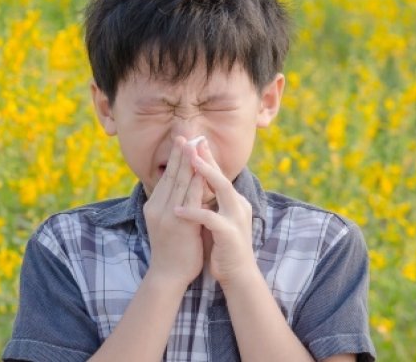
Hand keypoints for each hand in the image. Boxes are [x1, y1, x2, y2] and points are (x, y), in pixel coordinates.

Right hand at [143, 136, 204, 285]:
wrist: (168, 275)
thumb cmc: (171, 250)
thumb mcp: (166, 223)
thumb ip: (172, 205)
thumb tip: (182, 189)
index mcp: (154, 205)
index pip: (167, 175)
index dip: (176, 157)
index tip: (183, 139)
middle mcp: (157, 206)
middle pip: (171, 173)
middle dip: (181, 152)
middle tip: (188, 131)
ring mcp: (167, 213)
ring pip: (179, 181)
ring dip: (189, 160)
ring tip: (196, 143)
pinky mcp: (178, 222)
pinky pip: (189, 197)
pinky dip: (196, 181)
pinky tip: (203, 169)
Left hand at [174, 139, 256, 286]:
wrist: (237, 275)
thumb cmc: (222, 247)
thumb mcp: (215, 219)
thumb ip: (208, 203)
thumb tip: (192, 185)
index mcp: (233, 202)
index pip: (218, 176)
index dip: (206, 159)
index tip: (193, 142)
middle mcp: (238, 206)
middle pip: (222, 176)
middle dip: (207, 158)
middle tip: (193, 141)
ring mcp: (236, 218)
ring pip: (223, 190)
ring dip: (205, 175)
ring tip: (190, 163)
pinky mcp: (229, 234)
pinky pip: (210, 219)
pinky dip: (193, 213)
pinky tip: (177, 210)